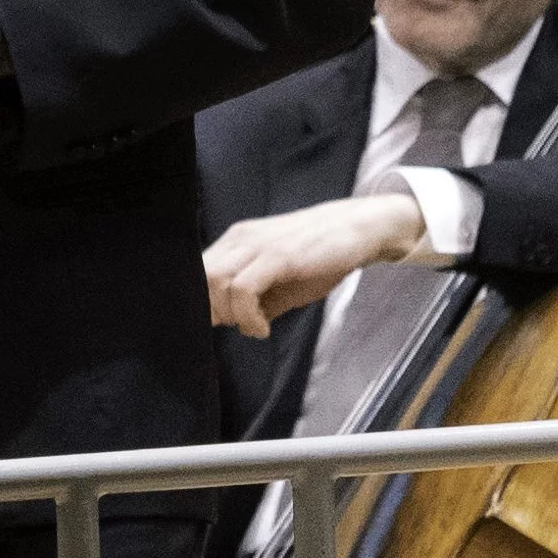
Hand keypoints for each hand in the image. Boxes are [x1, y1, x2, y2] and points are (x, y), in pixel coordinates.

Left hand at [201, 180, 429, 334]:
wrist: (359, 229)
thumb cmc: (321, 256)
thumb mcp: (280, 282)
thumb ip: (254, 300)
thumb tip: (232, 324)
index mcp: (236, 242)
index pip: (197, 273)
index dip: (202, 305)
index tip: (220, 325)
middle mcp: (240, 239)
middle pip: (198, 278)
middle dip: (210, 312)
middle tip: (236, 326)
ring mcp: (257, 244)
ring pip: (214, 283)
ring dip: (229, 315)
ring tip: (254, 327)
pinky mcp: (277, 255)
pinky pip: (242, 289)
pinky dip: (246, 317)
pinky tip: (263, 328)